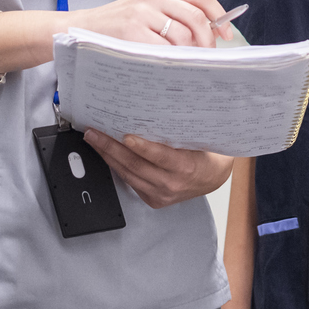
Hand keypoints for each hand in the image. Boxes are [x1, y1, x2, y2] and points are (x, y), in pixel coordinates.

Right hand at [70, 0, 226, 48]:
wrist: (83, 29)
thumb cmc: (119, 24)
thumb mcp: (148, 11)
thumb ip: (176, 16)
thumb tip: (211, 32)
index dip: (219, 16)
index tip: (227, 34)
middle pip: (195, 18)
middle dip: (207, 41)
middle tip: (207, 56)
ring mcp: (142, 14)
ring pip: (182, 35)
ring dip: (189, 53)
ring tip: (185, 63)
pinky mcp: (133, 32)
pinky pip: (163, 50)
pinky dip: (172, 60)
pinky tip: (170, 66)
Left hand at [84, 129, 232, 208]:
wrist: (213, 178)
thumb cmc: (207, 154)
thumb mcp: (199, 138)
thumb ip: (178, 130)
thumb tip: (155, 109)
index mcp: (186, 167)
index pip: (160, 156)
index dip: (142, 147)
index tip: (125, 136)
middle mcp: (172, 184)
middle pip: (136, 166)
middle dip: (111, 148)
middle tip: (94, 133)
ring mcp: (162, 194)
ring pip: (129, 174)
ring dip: (108, 157)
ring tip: (94, 140)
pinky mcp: (154, 200)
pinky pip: (131, 182)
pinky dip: (117, 167)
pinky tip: (107, 154)